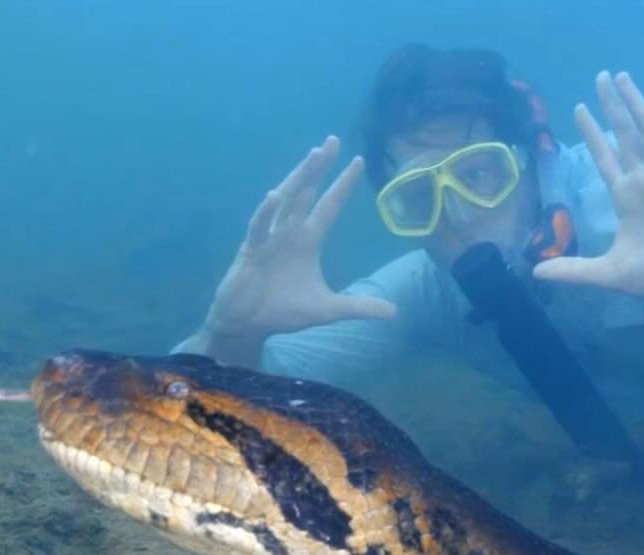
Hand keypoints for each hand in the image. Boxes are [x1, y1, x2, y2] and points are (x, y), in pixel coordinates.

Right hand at [204, 135, 394, 343]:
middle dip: (319, 167)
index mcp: (308, 239)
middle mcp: (289, 231)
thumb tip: (394, 311)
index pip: (329, 205)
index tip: (358, 161)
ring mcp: (269, 237)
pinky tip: (274, 196)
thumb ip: (360, 306)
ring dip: (299, 179)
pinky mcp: (251, 250)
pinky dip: (266, 213)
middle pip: (307, 192)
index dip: (342, 185)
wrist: (250, 324)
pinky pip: (259, 228)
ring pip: (286, 201)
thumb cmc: (284, 310)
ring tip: (314, 157)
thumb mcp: (328, 309)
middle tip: (333, 141)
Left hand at [533, 72, 643, 308]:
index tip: (580, 108)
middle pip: (626, 136)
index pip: (606, 158)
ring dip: (636, 108)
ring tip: (623, 79)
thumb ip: (573, 270)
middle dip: (613, 107)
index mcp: (627, 198)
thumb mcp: (607, 273)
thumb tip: (536, 272)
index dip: (593, 133)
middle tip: (602, 76)